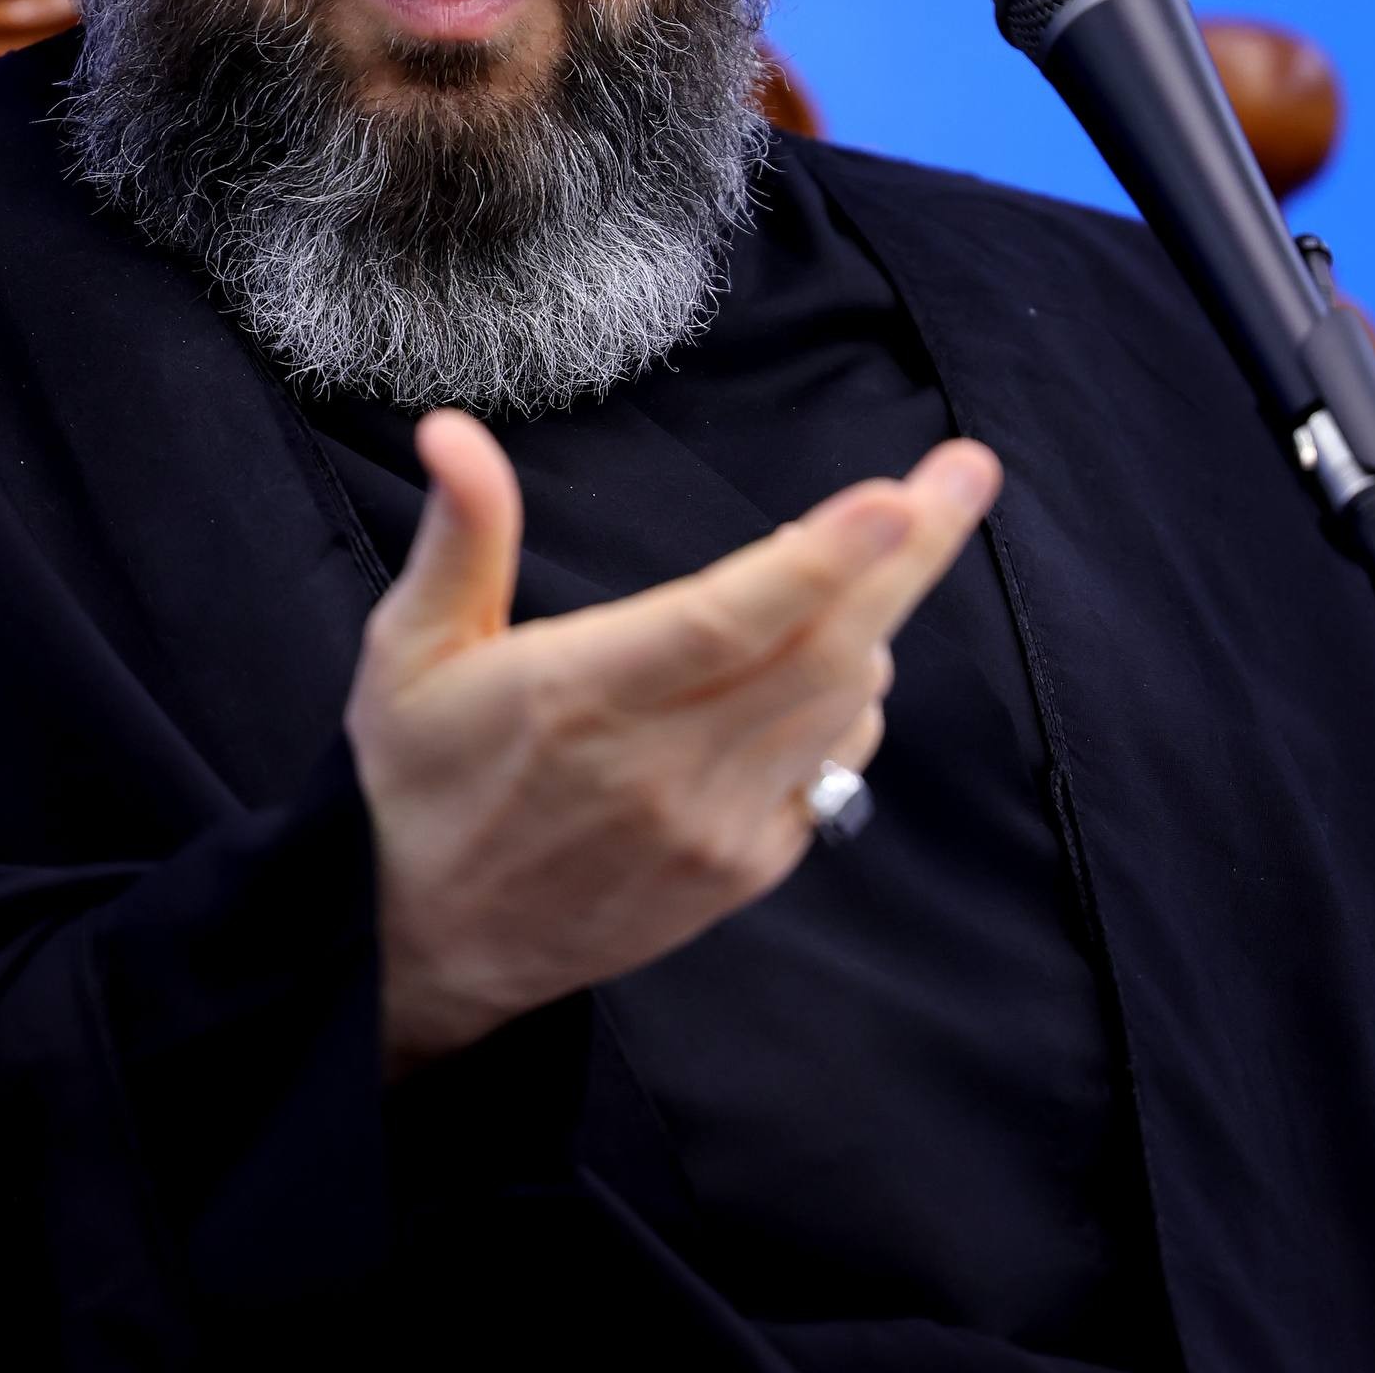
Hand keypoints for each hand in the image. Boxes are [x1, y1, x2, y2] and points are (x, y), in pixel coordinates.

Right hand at [343, 411, 1001, 1077]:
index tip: (894, 499)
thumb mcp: (409, 646)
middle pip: (821, 651)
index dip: (819, 560)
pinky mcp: (739, 872)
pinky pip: (831, 771)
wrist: (420, 945)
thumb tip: (452, 429)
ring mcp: (712, 828)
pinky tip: (838, 656)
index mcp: (580, 696)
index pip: (725, 621)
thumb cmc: (416, 775)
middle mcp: (660, 768)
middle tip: (965, 472)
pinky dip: (851, 702)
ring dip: (880, 617)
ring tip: (889, 544)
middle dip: (908, 558)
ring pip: (838, 707)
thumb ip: (461, 534)